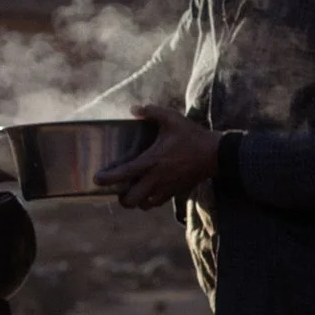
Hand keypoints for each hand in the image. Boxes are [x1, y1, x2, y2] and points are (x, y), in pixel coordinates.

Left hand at [94, 103, 221, 210]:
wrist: (217, 154)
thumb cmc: (192, 136)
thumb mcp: (172, 118)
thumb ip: (151, 111)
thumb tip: (133, 108)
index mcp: (152, 162)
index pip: (124, 174)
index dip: (107, 179)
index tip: (96, 179)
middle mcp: (156, 179)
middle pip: (131, 201)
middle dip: (121, 197)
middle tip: (118, 188)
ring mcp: (166, 188)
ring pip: (143, 205)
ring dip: (135, 201)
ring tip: (133, 190)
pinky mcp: (175, 192)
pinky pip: (157, 203)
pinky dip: (149, 200)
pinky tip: (149, 189)